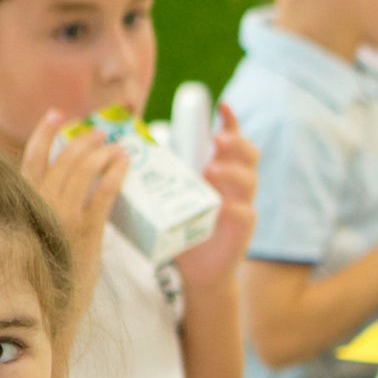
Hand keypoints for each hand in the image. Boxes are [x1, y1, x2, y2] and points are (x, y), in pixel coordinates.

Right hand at [19, 112, 130, 329]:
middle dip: (83, 140)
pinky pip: (104, 191)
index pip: (31, 159)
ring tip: (117, 144)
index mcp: (21, 205)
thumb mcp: (28, 240)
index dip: (44, 134)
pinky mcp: (87, 230)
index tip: (56, 115)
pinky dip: (116, 173)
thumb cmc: (38, 280)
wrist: (45, 311)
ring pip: (83, 170)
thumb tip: (52, 197)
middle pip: (62, 159)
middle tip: (99, 130)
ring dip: (102, 152)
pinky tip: (127, 163)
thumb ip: (35, 214)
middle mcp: (38, 205)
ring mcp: (62, 215)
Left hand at [174, 106, 257, 290]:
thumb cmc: (181, 226)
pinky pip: (245, 213)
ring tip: (211, 171)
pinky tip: (223, 208)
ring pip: (249, 180)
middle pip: (249, 154)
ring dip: (231, 172)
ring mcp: (241, 205)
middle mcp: (235, 184)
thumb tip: (129, 148)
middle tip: (217, 141)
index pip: (232, 139)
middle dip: (236, 143)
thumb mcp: (171, 194)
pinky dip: (235, 208)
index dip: (231, 121)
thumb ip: (163, 173)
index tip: (222, 105)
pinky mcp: (241, 230)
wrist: (195, 272)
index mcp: (220, 169)